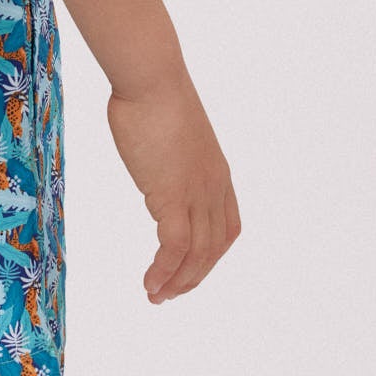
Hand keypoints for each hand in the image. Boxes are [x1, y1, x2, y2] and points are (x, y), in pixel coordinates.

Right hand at [106, 63, 240, 302]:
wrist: (151, 79)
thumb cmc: (151, 93)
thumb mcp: (169, 133)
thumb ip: (168, 157)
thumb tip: (152, 163)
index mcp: (217, 173)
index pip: (226, 227)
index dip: (212, 254)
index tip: (190, 267)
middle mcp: (214, 188)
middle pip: (214, 247)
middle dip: (194, 276)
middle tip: (169, 293)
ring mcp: (196, 193)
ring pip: (197, 254)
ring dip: (178, 281)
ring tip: (156, 296)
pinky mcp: (172, 195)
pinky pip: (173, 247)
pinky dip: (164, 271)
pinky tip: (149, 282)